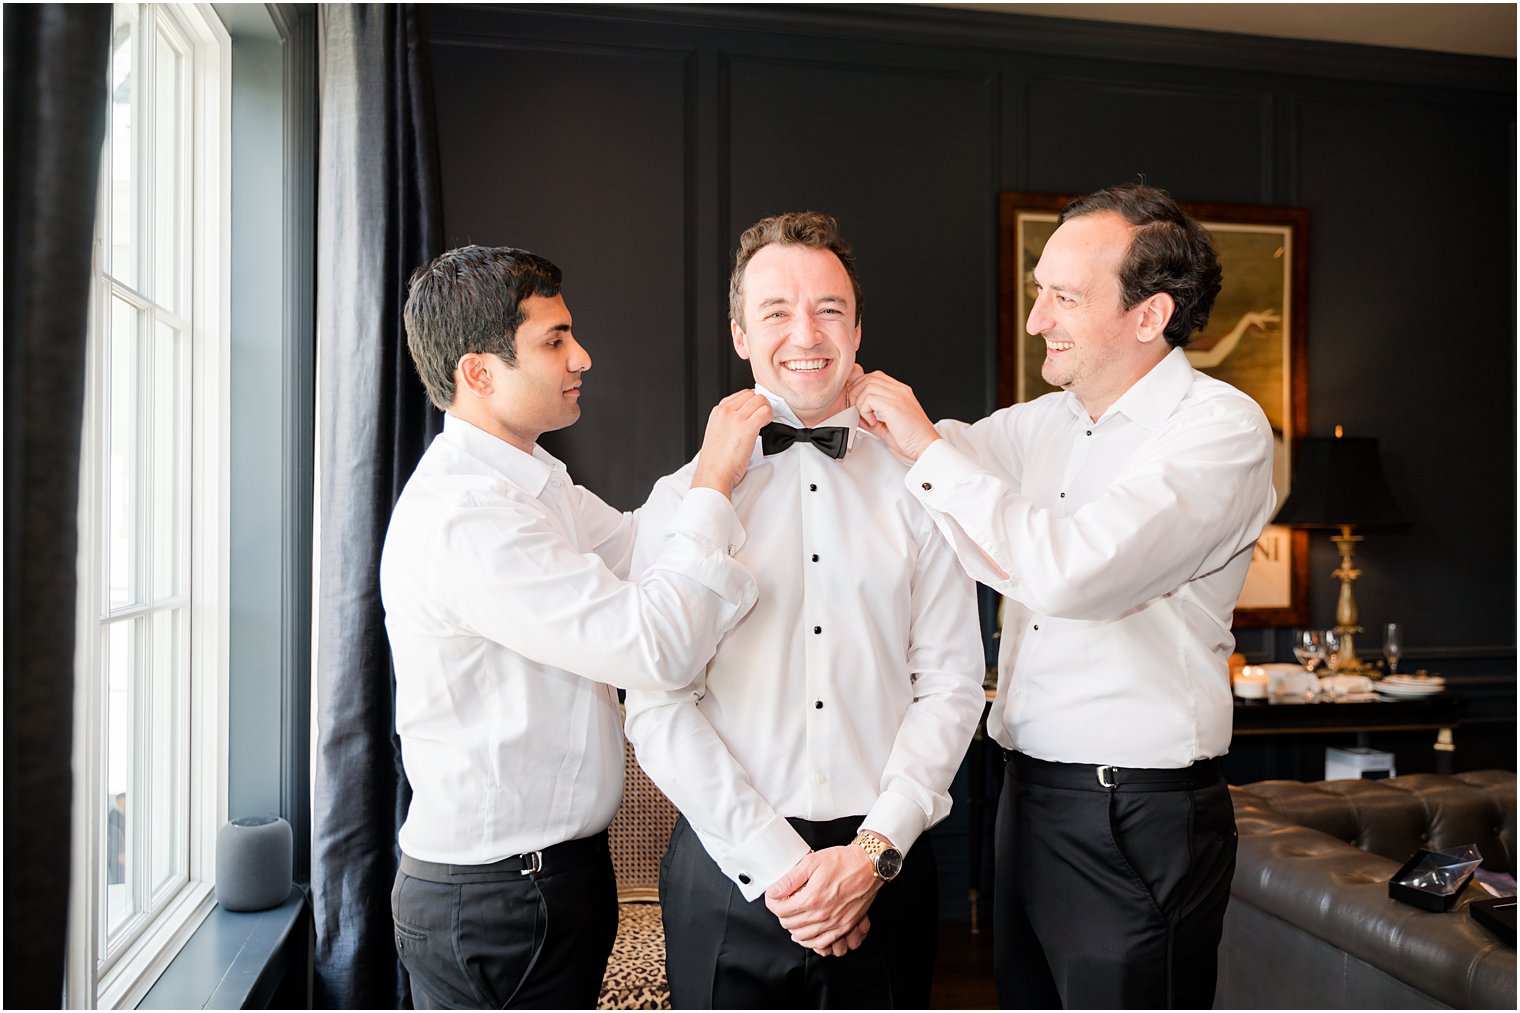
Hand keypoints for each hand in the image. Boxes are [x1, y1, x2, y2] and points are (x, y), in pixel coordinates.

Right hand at [692, 390, 772, 496]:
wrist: (714, 473)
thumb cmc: (716, 460)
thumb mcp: (717, 432)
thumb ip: (728, 421)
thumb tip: (743, 418)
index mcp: (718, 411)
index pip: (742, 394)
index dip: (752, 403)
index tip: (754, 412)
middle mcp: (726, 411)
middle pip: (752, 395)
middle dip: (760, 405)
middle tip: (761, 418)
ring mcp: (736, 418)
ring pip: (761, 400)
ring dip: (766, 411)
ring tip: (763, 423)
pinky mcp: (747, 427)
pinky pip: (766, 412)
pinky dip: (770, 418)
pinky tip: (765, 427)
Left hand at [764, 844, 881, 950]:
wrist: (869, 867)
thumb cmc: (844, 862)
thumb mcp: (812, 862)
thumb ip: (790, 879)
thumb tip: (773, 891)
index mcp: (812, 898)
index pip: (780, 910)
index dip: (772, 902)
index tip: (773, 896)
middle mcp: (822, 915)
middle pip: (789, 924)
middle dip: (782, 912)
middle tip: (784, 901)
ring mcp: (834, 924)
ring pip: (802, 936)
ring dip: (793, 927)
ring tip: (793, 914)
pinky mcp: (843, 928)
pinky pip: (820, 944)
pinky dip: (809, 940)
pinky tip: (805, 932)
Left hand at [845, 370, 939, 462]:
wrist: (926, 445)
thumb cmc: (912, 438)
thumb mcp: (887, 426)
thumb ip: (872, 418)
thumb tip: (857, 416)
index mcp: (900, 391)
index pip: (874, 377)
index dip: (860, 388)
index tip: (856, 403)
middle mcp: (899, 390)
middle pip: (868, 378)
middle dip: (856, 393)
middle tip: (856, 410)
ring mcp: (898, 395)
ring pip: (866, 386)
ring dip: (859, 403)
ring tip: (866, 418)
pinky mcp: (894, 405)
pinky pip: (869, 399)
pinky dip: (864, 410)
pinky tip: (872, 421)